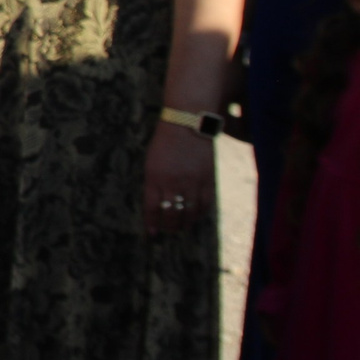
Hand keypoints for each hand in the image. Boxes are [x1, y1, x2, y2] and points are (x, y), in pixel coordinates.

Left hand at [141, 120, 212, 235]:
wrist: (187, 125)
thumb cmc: (165, 143)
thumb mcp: (151, 163)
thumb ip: (153, 183)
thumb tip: (157, 206)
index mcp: (154, 177)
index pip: (152, 207)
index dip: (152, 223)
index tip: (152, 234)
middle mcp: (173, 182)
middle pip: (171, 214)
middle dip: (169, 226)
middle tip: (168, 231)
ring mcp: (192, 181)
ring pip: (189, 212)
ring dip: (184, 223)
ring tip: (181, 227)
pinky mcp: (208, 179)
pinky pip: (205, 204)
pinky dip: (200, 214)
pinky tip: (195, 217)